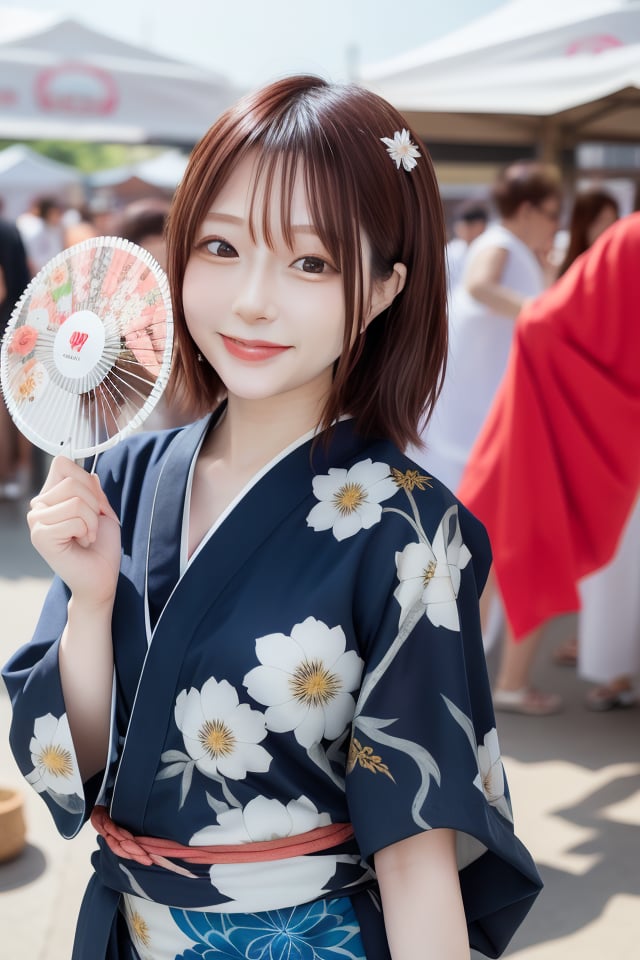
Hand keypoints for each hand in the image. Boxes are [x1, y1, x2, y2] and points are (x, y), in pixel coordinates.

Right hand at [28, 457, 120, 608]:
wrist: (100, 577)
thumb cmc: (102, 547)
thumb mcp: (103, 511)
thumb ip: (94, 491)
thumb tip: (92, 474)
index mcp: (51, 496)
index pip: (62, 463)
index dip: (86, 479)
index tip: (95, 503)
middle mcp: (39, 506)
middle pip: (73, 481)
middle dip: (95, 504)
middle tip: (92, 526)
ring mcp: (36, 521)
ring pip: (76, 500)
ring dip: (92, 520)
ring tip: (87, 536)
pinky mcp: (40, 536)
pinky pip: (74, 519)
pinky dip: (87, 531)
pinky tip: (81, 544)